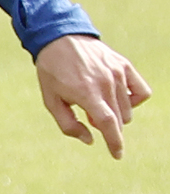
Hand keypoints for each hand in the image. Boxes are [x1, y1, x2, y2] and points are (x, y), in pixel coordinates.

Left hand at [35, 34, 151, 158]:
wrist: (60, 38)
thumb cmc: (53, 72)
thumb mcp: (51, 100)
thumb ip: (68, 124)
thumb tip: (91, 140)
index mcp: (86, 93)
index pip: (108, 123)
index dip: (114, 142)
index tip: (117, 155)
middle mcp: (105, 83)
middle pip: (119, 119)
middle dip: (108, 126)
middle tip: (90, 114)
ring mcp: (117, 73)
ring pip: (128, 109)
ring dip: (116, 114)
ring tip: (98, 102)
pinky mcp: (124, 65)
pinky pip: (141, 91)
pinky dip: (134, 100)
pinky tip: (119, 98)